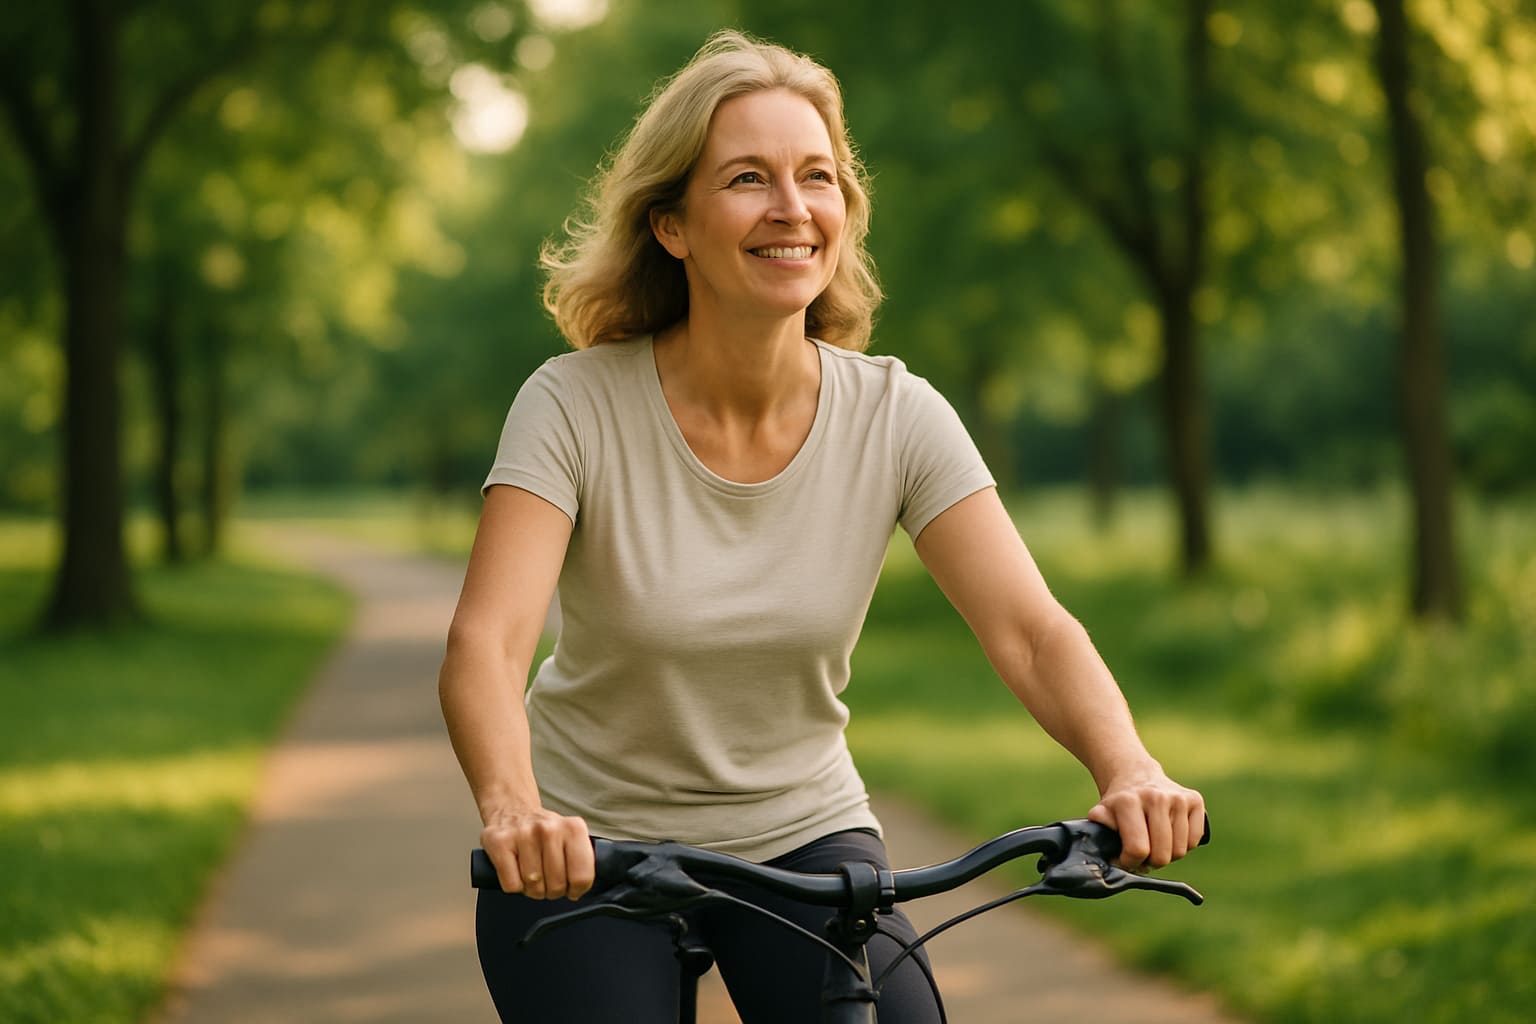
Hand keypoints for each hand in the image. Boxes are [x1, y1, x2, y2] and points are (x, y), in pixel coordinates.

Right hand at [480, 808, 594, 899]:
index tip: (571, 889)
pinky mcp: (499, 842)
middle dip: (552, 891)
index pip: (582, 875)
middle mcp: (549, 829)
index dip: (576, 890)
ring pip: (534, 886)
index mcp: (573, 828)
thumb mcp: (570, 838)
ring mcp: (523, 834)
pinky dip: (514, 886)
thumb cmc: (543, 832)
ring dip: (532, 889)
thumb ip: (580, 861)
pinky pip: (512, 885)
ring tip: (531, 874)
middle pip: (556, 885)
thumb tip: (578, 890)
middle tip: (547, 880)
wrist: (512, 809)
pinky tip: (515, 871)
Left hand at [1088, 769, 1204, 871]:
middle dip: (1150, 863)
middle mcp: (1155, 797)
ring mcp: (1178, 798)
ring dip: (1167, 855)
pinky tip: (1170, 835)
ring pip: (1180, 851)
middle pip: (1161, 855)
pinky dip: (1184, 845)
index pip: (1138, 850)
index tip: (1125, 859)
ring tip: (1155, 843)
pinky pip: (1194, 841)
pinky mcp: (1195, 799)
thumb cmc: (1119, 803)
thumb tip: (1110, 854)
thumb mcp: (1102, 813)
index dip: (1130, 863)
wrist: (1137, 776)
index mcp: (1129, 802)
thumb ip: (1100, 832)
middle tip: (1142, 854)